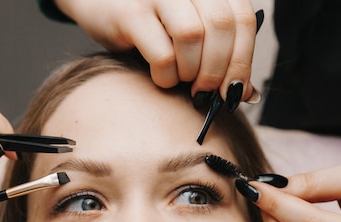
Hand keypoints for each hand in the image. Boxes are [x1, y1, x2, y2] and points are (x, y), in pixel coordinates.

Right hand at [57, 0, 257, 99]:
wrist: (94, 0)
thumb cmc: (147, 19)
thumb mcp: (187, 25)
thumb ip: (218, 49)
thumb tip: (246, 93)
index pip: (243, 19)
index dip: (243, 60)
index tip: (235, 90)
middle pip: (222, 27)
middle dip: (219, 70)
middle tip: (206, 92)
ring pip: (194, 37)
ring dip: (191, 70)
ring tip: (180, 77)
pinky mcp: (131, 13)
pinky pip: (163, 54)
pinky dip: (166, 76)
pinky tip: (160, 75)